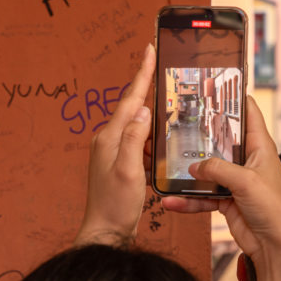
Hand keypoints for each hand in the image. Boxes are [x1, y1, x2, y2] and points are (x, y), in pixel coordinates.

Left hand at [74, 44, 153, 245]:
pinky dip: (154, 139)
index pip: (131, 98)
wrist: (105, 231)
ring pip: (140, 126)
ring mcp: (115, 151)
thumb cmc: (115, 205)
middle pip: (135, 107)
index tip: (150, 49)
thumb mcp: (128, 171)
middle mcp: (110, 140)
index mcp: (110, 137)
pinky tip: (166, 141)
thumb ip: (135, 139)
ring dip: (156, 117)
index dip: (143, 73)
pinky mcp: (123, 163)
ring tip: (175, 104)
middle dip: (151, 88)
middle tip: (167, 67)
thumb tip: (144, 111)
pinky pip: (141, 142)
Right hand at [162, 96, 280, 264]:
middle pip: (220, 138)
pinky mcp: (226, 199)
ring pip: (207, 169)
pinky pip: (202, 195)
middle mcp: (247, 160)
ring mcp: (236, 180)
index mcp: (260, 146)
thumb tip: (194, 166)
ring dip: (187, 172)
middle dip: (199, 133)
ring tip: (164, 167)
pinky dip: (187, 199)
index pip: (248, 111)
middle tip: (175, 123)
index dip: (233, 96)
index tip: (212, 84)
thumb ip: (218, 169)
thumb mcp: (246, 182)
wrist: (275, 246)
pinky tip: (170, 201)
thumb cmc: (274, 209)